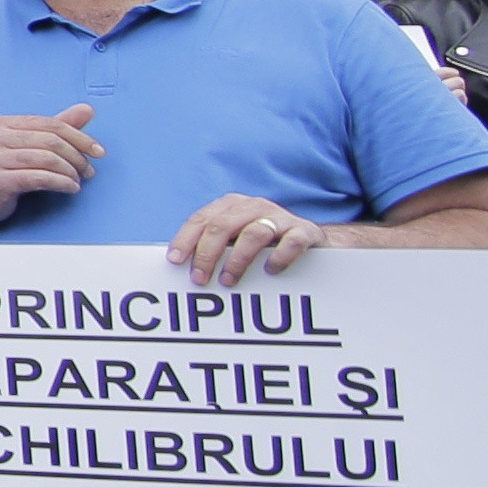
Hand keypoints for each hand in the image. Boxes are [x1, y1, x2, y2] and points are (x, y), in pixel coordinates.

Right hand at [0, 105, 101, 229]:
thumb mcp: (26, 146)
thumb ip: (55, 128)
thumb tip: (87, 110)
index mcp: (1, 123)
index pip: (49, 123)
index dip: (79, 136)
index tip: (97, 150)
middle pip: (50, 140)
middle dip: (77, 156)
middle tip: (89, 169)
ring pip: (46, 159)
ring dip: (70, 171)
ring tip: (77, 180)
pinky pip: (39, 178)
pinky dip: (61, 183)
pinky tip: (70, 188)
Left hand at [166, 193, 323, 286]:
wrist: (312, 240)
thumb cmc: (265, 243)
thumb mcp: (236, 239)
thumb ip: (213, 246)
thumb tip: (181, 267)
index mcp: (231, 206)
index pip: (201, 219)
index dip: (185, 239)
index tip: (175, 261)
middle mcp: (254, 206)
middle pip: (222, 226)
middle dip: (206, 254)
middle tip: (200, 279)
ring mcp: (280, 217)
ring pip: (253, 233)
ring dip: (237, 260)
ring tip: (228, 281)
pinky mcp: (305, 231)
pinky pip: (292, 241)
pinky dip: (279, 257)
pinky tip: (271, 271)